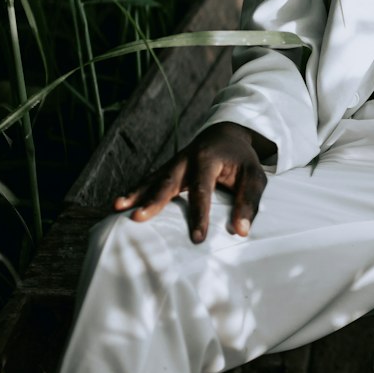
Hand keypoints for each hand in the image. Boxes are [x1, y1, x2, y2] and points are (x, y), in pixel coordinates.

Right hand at [113, 122, 276, 243]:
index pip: (202, 191)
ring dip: (136, 193)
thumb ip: (248, 203)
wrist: (226, 134)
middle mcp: (186, 159)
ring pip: (153, 179)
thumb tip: (241, 231)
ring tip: (118, 207)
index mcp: (209, 159)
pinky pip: (150, 180)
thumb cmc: (242, 160)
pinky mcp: (167, 168)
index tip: (197, 238)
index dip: (199, 215)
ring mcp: (173, 162)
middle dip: (153, 201)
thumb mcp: (254, 177)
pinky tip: (121, 203)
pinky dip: (136, 190)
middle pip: (168, 182)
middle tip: (138, 218)